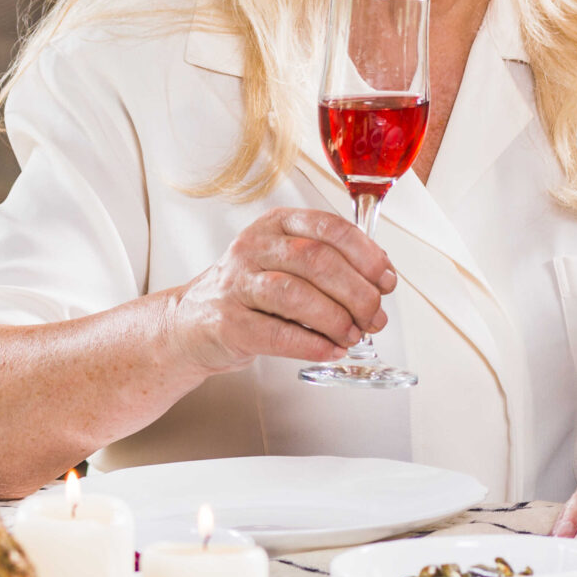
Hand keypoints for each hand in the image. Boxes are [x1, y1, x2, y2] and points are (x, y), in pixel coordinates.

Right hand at [165, 208, 396, 373]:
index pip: (329, 228)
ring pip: (296, 295)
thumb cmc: (249, 292)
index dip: (366, 255)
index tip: (386, 280)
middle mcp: (253, 247)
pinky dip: (312, 345)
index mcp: (276, 225)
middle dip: (357, 293)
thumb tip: (380, 278)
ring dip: (335, 319)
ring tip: (352, 335)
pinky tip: (330, 350)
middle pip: (317, 262)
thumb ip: (330, 263)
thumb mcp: (285, 262)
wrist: (190, 323)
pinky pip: (277, 333)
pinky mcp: (227, 322)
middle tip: (375, 317)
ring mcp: (236, 284)